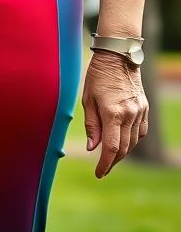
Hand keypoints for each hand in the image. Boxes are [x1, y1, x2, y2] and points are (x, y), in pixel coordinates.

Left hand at [82, 50, 148, 177]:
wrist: (118, 57)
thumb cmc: (97, 76)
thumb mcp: (87, 99)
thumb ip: (91, 125)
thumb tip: (92, 148)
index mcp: (113, 112)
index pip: (111, 147)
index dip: (105, 164)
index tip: (99, 173)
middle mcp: (130, 114)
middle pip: (124, 148)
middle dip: (112, 161)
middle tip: (102, 169)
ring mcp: (140, 112)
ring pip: (133, 142)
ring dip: (122, 152)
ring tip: (109, 157)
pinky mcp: (145, 109)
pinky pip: (140, 132)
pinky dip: (131, 140)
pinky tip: (122, 142)